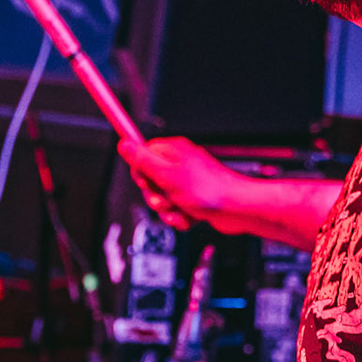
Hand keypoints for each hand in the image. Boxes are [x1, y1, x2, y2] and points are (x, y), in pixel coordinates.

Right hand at [118, 137, 248, 231]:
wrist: (236, 209)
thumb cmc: (209, 190)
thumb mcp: (167, 175)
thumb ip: (143, 161)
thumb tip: (125, 144)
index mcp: (172, 152)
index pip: (143, 156)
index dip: (141, 173)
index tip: (147, 181)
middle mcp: (179, 165)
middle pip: (150, 181)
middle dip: (155, 197)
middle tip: (165, 199)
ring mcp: (186, 183)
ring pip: (162, 199)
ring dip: (168, 210)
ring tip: (179, 210)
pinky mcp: (192, 199)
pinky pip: (175, 210)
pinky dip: (179, 217)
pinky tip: (188, 217)